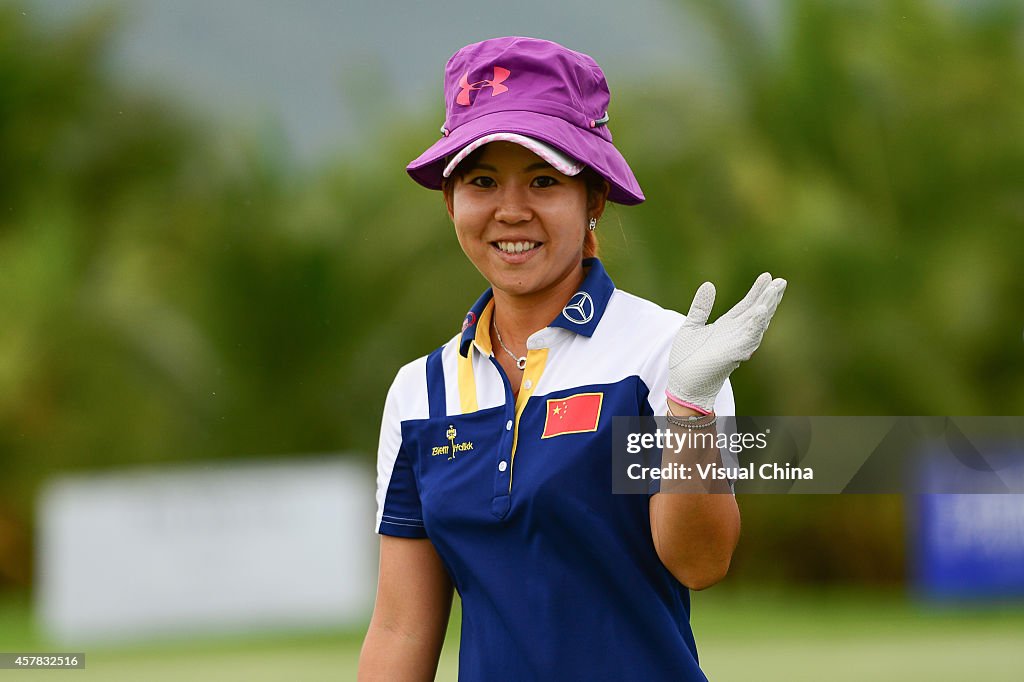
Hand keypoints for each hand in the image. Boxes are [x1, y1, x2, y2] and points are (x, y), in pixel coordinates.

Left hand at [667, 273, 786, 412]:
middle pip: (757, 312)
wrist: (682, 382)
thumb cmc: (687, 358)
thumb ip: (701, 307)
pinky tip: (761, 312)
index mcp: (727, 326)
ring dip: (766, 307)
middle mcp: (736, 334)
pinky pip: (748, 339)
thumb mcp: (692, 325)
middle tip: (781, 281)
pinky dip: (755, 326)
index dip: (757, 291)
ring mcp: (737, 344)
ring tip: (774, 291)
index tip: (767, 275)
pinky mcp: (733, 354)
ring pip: (757, 324)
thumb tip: (709, 284)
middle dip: (769, 297)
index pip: (746, 305)